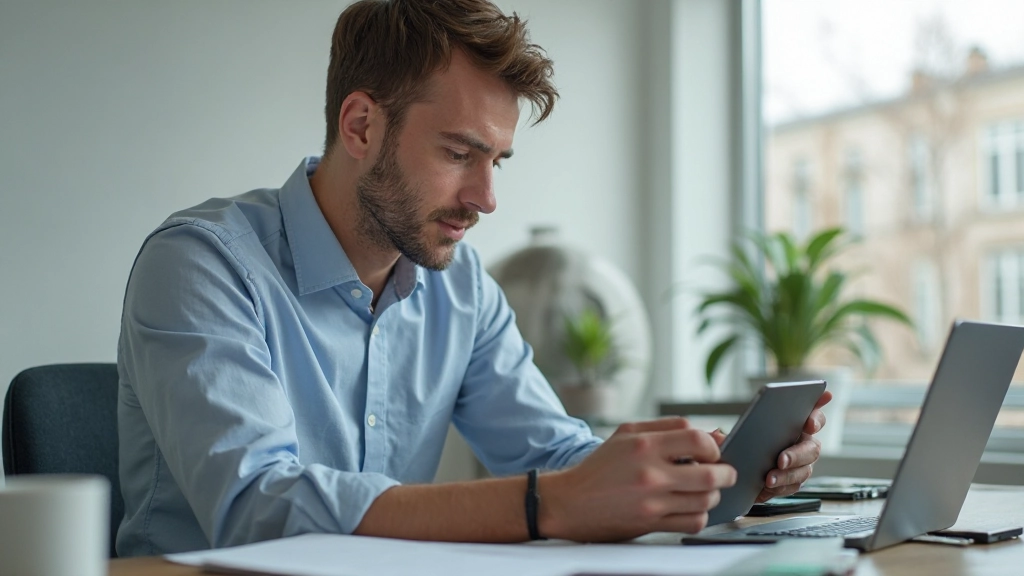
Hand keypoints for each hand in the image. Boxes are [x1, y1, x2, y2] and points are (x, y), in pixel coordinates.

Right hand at [538, 417, 736, 541]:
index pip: (699, 440)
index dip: (714, 445)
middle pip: (711, 474)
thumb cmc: (600, 466)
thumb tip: (712, 434)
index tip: (713, 451)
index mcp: (644, 445)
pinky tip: (691, 507)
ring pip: (706, 500)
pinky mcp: (651, 523)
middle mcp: (650, 473)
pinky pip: (693, 522)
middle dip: (726, 473)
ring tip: (704, 489)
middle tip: (725, 472)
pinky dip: (700, 515)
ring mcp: (651, 501)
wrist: (569, 502)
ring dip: (713, 494)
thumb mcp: (628, 432)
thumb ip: (668, 427)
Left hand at [710, 391, 832, 502]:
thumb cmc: (740, 444)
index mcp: (795, 423)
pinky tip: (766, 489)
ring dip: (787, 476)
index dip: (816, 418)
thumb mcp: (728, 435)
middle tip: (781, 459)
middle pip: (812, 448)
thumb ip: (725, 433)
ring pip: (804, 470)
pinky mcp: (794, 481)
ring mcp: (802, 463)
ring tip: (769, 479)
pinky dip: (780, 489)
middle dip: (797, 454)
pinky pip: (793, 487)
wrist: (738, 468)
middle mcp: (803, 443)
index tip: (809, 423)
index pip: (814, 416)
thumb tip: (718, 435)